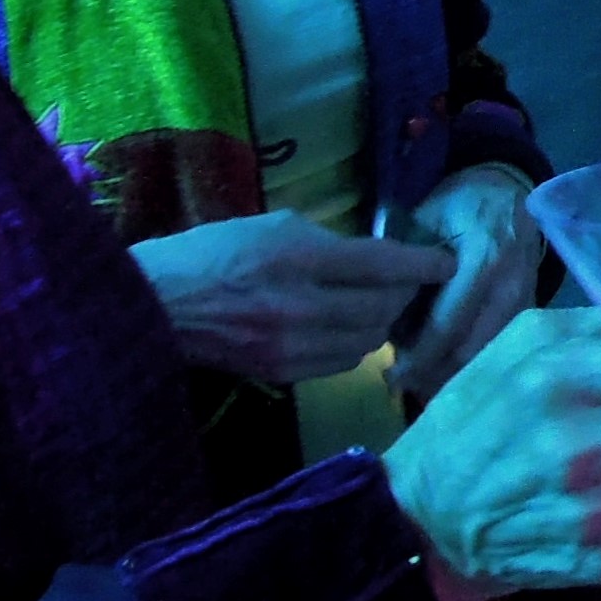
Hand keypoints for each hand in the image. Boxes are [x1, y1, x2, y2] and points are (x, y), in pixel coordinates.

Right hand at [130, 212, 450, 382]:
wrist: (156, 305)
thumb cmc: (211, 252)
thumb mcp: (269, 226)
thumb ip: (324, 241)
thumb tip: (370, 255)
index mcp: (295, 259)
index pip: (378, 264)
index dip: (420, 264)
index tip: (444, 261)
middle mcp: (299, 307)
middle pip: (381, 308)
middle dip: (404, 294)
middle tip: (407, 280)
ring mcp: (291, 347)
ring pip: (366, 342)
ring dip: (382, 322)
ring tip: (379, 304)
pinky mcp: (282, 374)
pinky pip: (340, 363)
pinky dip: (355, 344)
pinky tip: (348, 328)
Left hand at [389, 164, 540, 403]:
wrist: (508, 192)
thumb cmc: (459, 204)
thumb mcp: (426, 224)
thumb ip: (409, 272)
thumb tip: (389, 328)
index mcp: (484, 259)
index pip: (448, 324)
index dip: (418, 356)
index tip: (391, 377)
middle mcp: (511, 285)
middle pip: (470, 350)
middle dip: (434, 374)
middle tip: (401, 384)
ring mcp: (526, 300)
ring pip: (487, 355)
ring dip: (452, 374)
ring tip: (419, 383)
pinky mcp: (530, 310)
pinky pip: (499, 348)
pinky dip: (471, 363)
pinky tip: (445, 370)